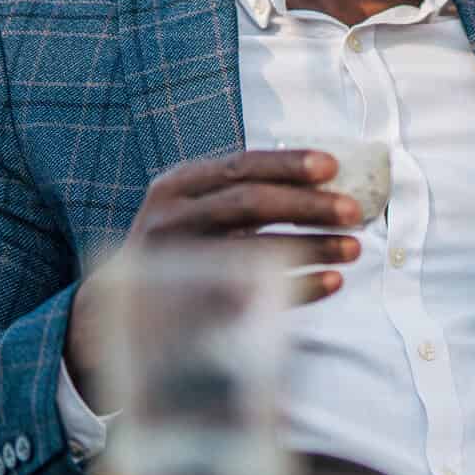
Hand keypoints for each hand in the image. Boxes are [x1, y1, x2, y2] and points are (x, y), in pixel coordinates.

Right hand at [65, 150, 362, 403]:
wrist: (120, 310)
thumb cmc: (181, 249)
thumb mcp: (195, 209)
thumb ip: (241, 193)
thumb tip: (326, 181)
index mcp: (178, 186)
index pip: (240, 166)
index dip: (289, 164)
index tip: (333, 166)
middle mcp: (172, 218)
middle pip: (250, 203)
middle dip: (308, 206)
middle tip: (354, 212)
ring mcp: (178, 264)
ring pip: (255, 250)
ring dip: (312, 248)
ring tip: (355, 249)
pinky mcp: (190, 307)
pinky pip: (254, 295)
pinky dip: (297, 287)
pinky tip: (331, 282)